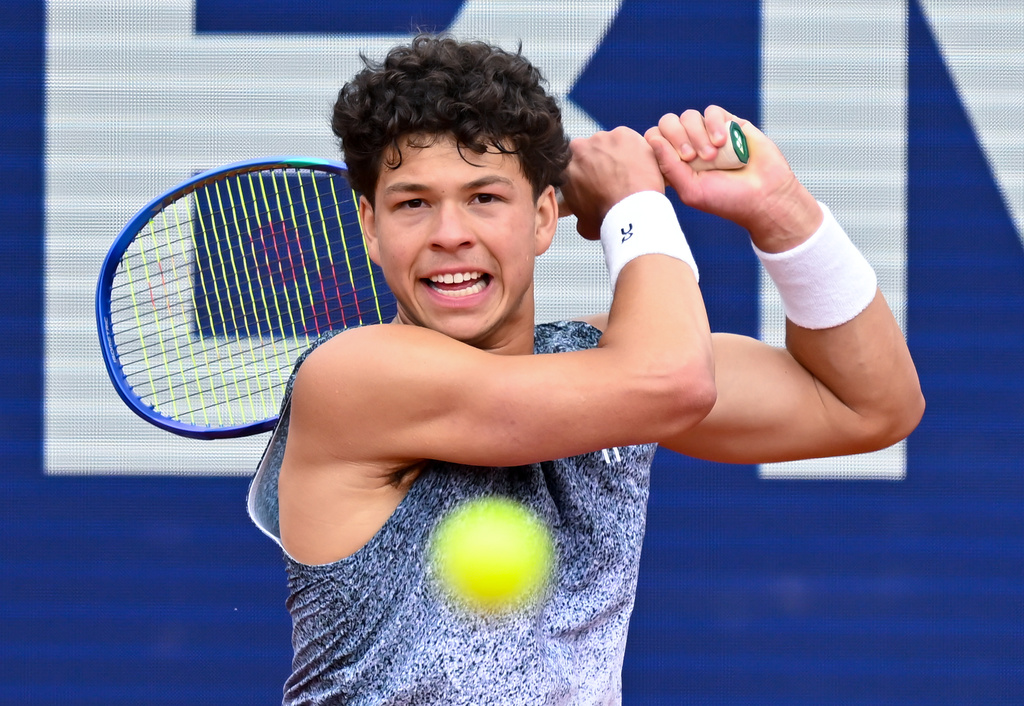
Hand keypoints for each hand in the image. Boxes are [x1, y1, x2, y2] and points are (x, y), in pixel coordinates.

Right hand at [560, 127, 664, 239]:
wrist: (630, 210)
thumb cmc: (608, 217)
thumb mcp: (583, 223)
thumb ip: (578, 213)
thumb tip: (581, 219)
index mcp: (565, 168)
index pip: (573, 165)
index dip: (586, 173)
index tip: (595, 180)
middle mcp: (579, 148)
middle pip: (590, 150)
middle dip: (600, 161)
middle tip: (614, 177)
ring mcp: (602, 138)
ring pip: (610, 143)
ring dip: (617, 154)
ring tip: (629, 172)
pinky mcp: (623, 134)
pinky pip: (629, 139)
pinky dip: (634, 148)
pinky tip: (639, 165)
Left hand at [645, 106, 821, 251]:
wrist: (764, 196)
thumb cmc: (727, 200)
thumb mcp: (691, 190)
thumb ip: (669, 166)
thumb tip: (653, 139)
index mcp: (675, 163)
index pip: (654, 140)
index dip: (659, 145)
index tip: (677, 163)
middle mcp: (689, 145)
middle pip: (668, 123)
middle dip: (677, 137)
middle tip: (692, 157)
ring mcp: (708, 133)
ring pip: (688, 116)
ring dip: (697, 134)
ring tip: (712, 155)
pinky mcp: (729, 124)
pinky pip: (712, 112)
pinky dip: (714, 124)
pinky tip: (722, 142)